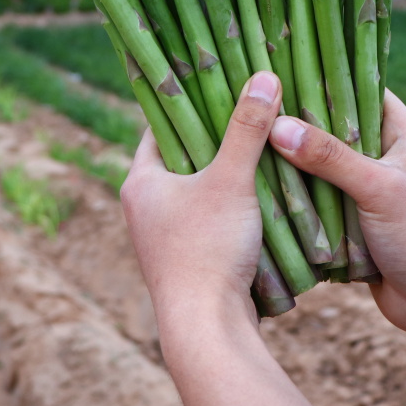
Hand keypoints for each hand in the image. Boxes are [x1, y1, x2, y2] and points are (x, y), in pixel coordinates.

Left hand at [120, 71, 282, 322]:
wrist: (206, 328)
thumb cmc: (208, 249)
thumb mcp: (232, 180)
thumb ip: (247, 129)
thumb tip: (265, 76)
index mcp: (140, 181)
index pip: (160, 125)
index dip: (189, 103)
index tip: (219, 83)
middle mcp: (144, 207)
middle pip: (181, 156)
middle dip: (215, 137)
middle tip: (251, 111)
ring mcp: (163, 237)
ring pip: (198, 190)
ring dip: (228, 174)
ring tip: (264, 148)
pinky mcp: (187, 260)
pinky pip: (209, 219)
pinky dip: (233, 206)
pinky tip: (264, 197)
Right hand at [268, 88, 405, 333]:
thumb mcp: (379, 188)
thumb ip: (330, 157)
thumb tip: (278, 126)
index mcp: (404, 135)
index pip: (362, 90)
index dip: (326, 79)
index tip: (282, 70)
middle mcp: (387, 157)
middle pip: (335, 129)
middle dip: (299, 124)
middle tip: (254, 110)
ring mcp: (370, 192)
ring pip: (323, 168)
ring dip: (294, 166)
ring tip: (248, 145)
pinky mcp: (356, 223)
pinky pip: (320, 203)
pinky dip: (298, 200)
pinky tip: (261, 190)